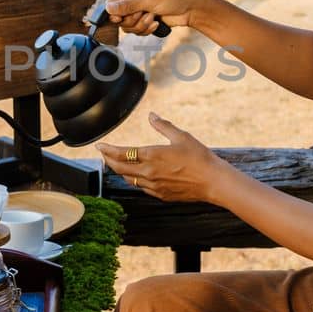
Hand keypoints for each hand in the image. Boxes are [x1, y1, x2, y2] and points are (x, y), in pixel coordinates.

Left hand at [96, 113, 225, 202]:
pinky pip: (141, 187)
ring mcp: (154, 186)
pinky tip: (135, 176)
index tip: (100, 146)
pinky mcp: (161, 195)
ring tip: (116, 164)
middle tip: (104, 154)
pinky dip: (134, 180)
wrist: (213, 181)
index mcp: (152, 155)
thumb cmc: (199, 157)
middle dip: (108, 160)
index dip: (107, 150)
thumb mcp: (181, 136)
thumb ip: (163, 126)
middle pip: (119, 168)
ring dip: (120, 171)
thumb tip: (152, 116)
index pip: (121, 153)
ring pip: (129, 179)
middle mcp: (149, 172)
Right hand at [104, 0, 199, 36]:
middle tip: (145, 14)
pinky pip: (137, 31)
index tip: (121, 18)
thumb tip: (107, 8)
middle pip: (118, 18)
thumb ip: (127, 6)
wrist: (189, 8)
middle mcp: (132, 0)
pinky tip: (156, 24)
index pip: (111, 4)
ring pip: (128, 27)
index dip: (114, 14)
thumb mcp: (148, 0)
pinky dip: (147, 30)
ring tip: (153, 18)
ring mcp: (138, 11)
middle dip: (133, 20)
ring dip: (141, 26)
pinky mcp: (145, 21)